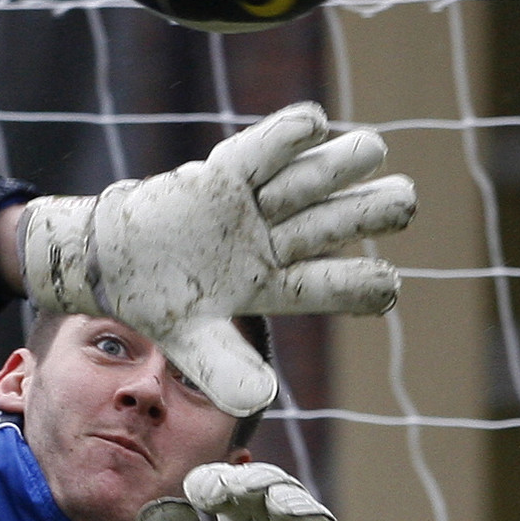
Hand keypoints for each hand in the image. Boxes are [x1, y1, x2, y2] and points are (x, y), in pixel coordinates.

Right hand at [21, 102, 415, 415]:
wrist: (114, 261)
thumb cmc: (161, 303)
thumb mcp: (192, 343)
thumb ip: (223, 370)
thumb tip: (260, 398)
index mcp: (273, 285)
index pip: (324, 285)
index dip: (357, 285)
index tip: (389, 285)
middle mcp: (272, 242)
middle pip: (328, 225)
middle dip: (366, 212)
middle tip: (405, 202)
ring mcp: (250, 207)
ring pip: (302, 184)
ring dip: (336, 167)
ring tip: (373, 150)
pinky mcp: (223, 176)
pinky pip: (256, 155)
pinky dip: (280, 139)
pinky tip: (313, 122)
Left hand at [137, 462, 361, 520]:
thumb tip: (158, 504)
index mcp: (242, 517)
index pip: (232, 483)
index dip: (216, 480)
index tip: (196, 491)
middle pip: (273, 485)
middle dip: (255, 480)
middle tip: (232, 488)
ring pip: (309, 511)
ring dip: (294, 503)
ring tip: (277, 506)